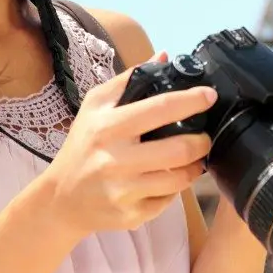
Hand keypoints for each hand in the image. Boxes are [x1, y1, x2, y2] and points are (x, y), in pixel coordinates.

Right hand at [44, 53, 215, 236]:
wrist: (62, 198)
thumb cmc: (83, 145)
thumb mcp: (95, 106)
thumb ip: (129, 80)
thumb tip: (163, 56)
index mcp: (108, 127)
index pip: (159, 109)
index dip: (191, 101)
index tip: (210, 96)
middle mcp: (115, 160)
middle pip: (179, 150)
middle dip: (202, 141)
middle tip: (204, 136)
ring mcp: (123, 191)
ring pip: (179, 179)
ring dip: (194, 166)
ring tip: (194, 157)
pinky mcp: (131, 215)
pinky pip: (168, 200)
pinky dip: (175, 188)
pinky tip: (169, 179)